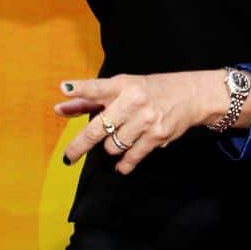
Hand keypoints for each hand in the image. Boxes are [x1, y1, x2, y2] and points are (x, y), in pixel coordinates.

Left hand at [55, 72, 215, 174]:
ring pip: (113, 146)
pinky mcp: (157, 136)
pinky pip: (131, 157)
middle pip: (98, 128)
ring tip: (122, 137)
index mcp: (122, 85)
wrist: (190, 95)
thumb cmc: (149, 91)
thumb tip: (59, 109)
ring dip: (112, 146)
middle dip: (80, 145)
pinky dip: (124, 164)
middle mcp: (133, 100)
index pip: (97, 87)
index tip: (65, 88)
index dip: (80, 89)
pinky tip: (122, 164)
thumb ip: (89, 100)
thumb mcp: (121, 88)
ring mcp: (146, 119)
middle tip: (68, 157)